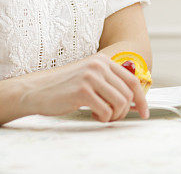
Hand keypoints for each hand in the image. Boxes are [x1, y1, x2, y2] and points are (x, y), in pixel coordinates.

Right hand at [15, 52, 148, 122]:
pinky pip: (106, 111)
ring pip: (120, 103)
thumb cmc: (64, 88)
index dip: (142, 99)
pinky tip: (94, 116)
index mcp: (103, 61)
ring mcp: (90, 77)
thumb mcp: (89, 77)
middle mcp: (99, 66)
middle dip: (125, 111)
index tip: (144, 112)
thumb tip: (136, 103)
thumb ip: (110, 84)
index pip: (132, 80)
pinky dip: (103, 118)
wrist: (36, 90)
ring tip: (103, 116)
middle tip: (113, 117)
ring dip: (114, 116)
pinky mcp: (82, 91)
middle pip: (128, 94)